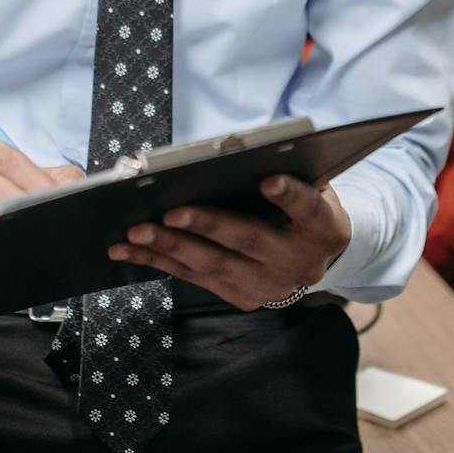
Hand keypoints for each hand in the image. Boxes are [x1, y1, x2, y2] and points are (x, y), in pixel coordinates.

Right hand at [0, 125, 81, 283]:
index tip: (62, 200)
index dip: (37, 181)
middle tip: (53, 226)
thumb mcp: (5, 171)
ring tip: (33, 246)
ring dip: (8, 241)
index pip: (2, 156)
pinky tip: (0, 264)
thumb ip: (44, 175)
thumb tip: (78, 190)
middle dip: (27, 212)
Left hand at [109, 176, 351, 310]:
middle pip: (249, 241)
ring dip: (170, 246)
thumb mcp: (312, 183)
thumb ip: (288, 172)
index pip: (309, 209)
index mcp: (325, 228)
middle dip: (206, 225)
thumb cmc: (305, 203)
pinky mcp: (241, 298)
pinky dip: (159, 261)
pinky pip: (194, 277)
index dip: (290, 196)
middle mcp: (301, 264)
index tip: (268, 180)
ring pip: (213, 265)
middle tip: (170, 211)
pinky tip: (129, 248)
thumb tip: (235, 154)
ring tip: (135, 230)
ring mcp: (269, 286)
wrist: (315, 254)